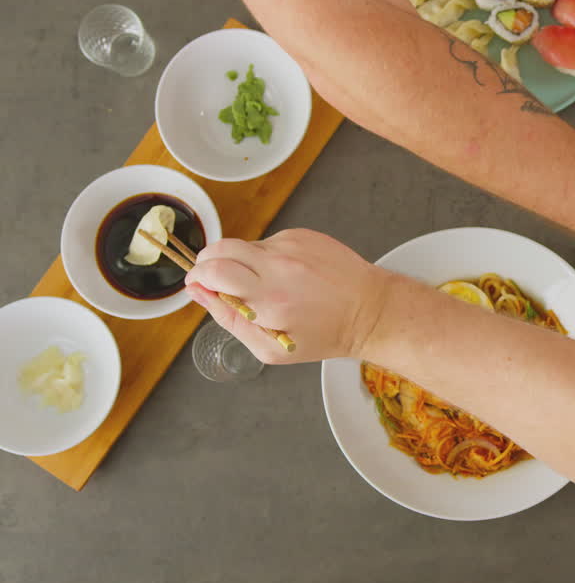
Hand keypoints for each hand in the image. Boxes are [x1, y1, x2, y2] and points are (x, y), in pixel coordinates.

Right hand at [183, 229, 388, 364]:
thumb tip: (199, 294)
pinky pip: (270, 242)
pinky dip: (268, 257)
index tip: (196, 284)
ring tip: (263, 284)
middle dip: (207, 262)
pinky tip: (288, 275)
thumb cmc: (324, 335)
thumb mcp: (271, 348)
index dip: (197, 277)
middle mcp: (280, 267)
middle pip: (220, 249)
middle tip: (214, 279)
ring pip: (245, 245)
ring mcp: (293, 247)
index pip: (213, 272)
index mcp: (270, 300)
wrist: (369, 310)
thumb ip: (229, 320)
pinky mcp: (304, 235)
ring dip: (241, 262)